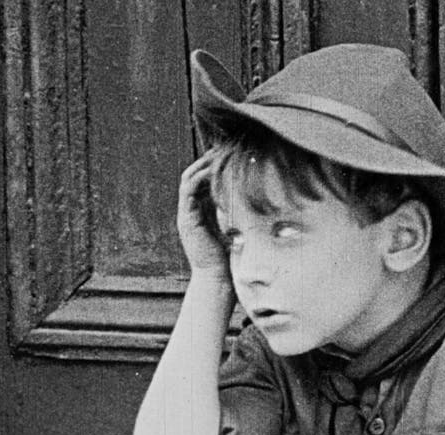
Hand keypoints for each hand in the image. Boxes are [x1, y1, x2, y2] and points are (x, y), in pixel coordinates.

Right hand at [177, 148, 228, 280]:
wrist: (217, 278)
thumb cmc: (230, 258)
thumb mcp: (236, 229)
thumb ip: (239, 215)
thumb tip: (258, 202)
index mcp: (201, 212)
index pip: (202, 180)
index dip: (213, 165)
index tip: (229, 154)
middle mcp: (190, 210)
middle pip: (192, 174)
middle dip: (207, 159)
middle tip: (223, 148)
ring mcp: (186, 214)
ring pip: (188, 178)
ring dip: (202, 164)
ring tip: (218, 154)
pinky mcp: (186, 219)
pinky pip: (188, 190)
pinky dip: (200, 177)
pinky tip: (213, 170)